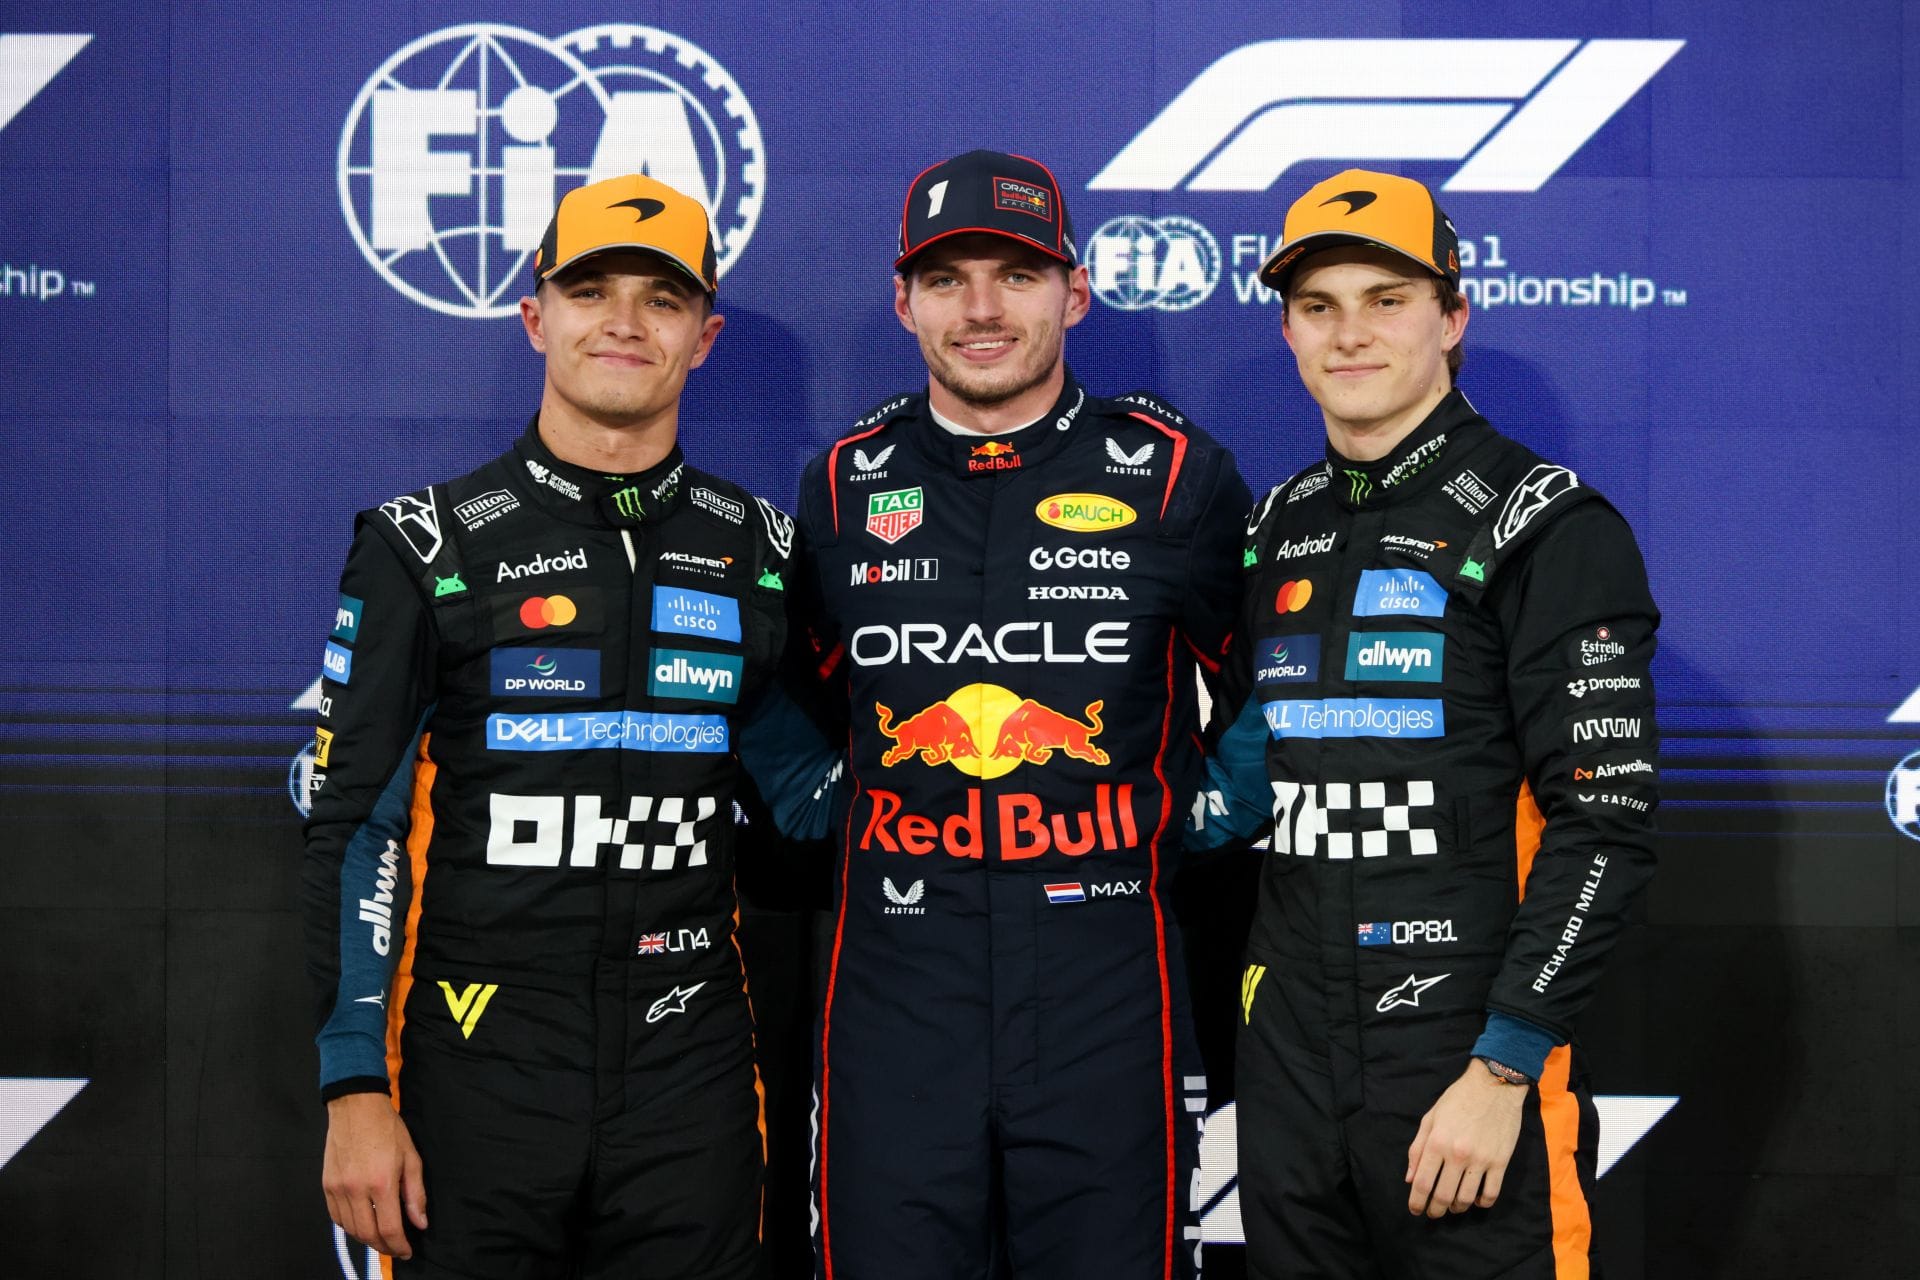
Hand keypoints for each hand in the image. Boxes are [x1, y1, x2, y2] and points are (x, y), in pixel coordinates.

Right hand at [322, 1091, 427, 1257]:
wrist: (356, 1107)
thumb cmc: (387, 1129)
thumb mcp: (411, 1158)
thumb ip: (415, 1194)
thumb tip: (419, 1222)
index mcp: (381, 1183)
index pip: (389, 1228)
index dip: (399, 1245)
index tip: (407, 1250)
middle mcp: (355, 1190)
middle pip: (367, 1234)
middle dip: (384, 1247)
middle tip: (396, 1247)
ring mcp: (338, 1189)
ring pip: (350, 1229)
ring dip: (366, 1239)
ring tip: (381, 1238)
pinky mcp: (326, 1185)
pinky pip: (336, 1217)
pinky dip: (350, 1226)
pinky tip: (362, 1223)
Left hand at [1404, 1060, 1526, 1217]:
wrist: (1493, 1085)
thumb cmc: (1457, 1099)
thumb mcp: (1430, 1118)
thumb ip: (1417, 1148)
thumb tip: (1409, 1178)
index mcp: (1437, 1142)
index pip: (1422, 1182)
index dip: (1416, 1201)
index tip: (1415, 1210)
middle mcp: (1457, 1154)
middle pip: (1443, 1195)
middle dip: (1435, 1210)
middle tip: (1433, 1213)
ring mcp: (1481, 1159)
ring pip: (1466, 1198)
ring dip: (1457, 1208)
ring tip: (1453, 1206)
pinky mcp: (1501, 1162)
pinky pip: (1491, 1193)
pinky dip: (1481, 1203)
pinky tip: (1475, 1200)